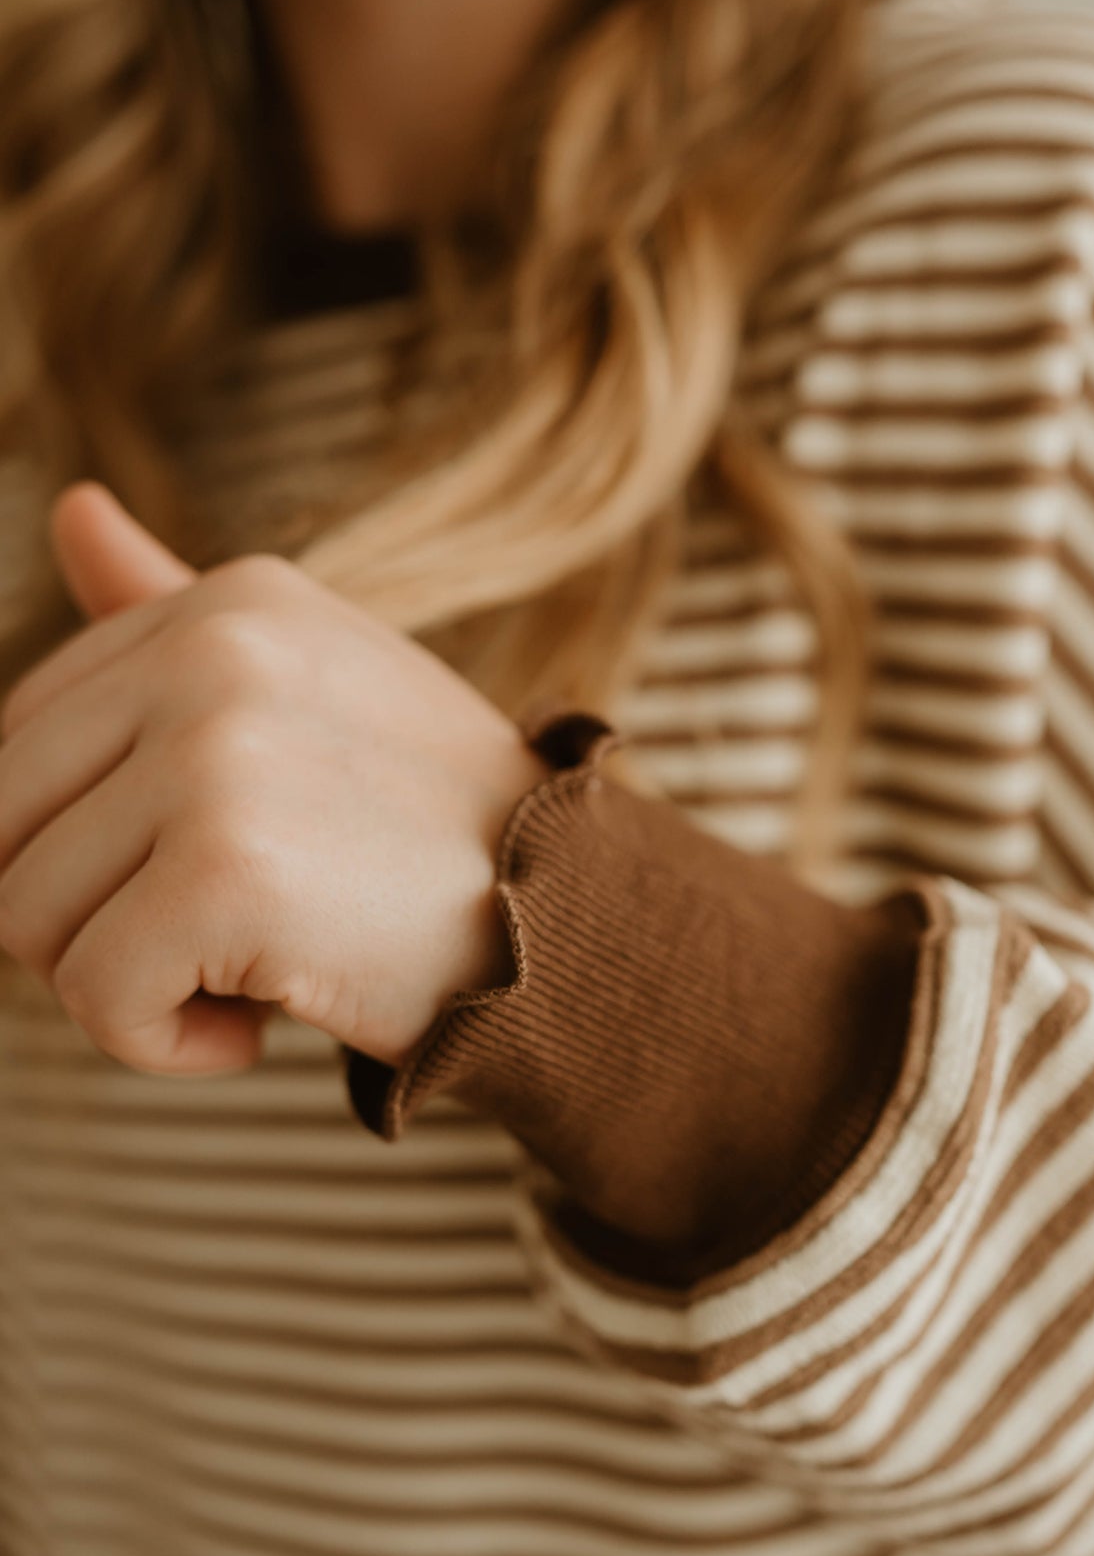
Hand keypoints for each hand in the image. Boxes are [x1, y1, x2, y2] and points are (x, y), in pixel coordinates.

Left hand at [0, 484, 550, 1075]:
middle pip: (3, 828)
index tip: (218, 869)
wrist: (574, 931)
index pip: (23, 738)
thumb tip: (70, 509)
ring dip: (131, 985)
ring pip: (26, 922)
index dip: (91, 843)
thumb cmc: (432, 831)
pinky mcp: (228, 871)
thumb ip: (171, 611)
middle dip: (90, 915)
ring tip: (256, 966)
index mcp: (230, 601)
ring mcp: (217, 755)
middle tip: (225, 932)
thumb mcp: (312, 688)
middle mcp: (214, 652)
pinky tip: (261, 1021)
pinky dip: (166, 1046)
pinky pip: (95, 998)